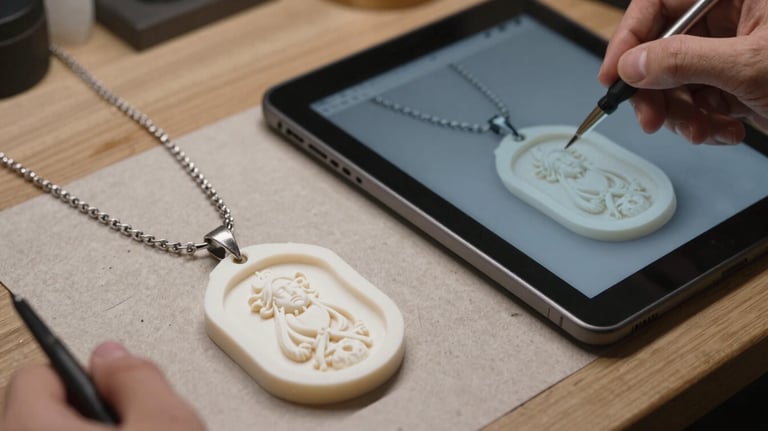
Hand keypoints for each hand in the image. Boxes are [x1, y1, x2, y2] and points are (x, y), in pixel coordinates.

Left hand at [1, 342, 204, 430]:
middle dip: (85, 407)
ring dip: (86, 430)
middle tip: (131, 422)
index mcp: (33, 428)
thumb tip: (112, 355)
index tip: (112, 382)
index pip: (35, 374)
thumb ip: (137, 376)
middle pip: (38, 409)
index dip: (83, 373)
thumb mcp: (166, 423)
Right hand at [598, 0, 767, 143]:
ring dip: (683, 116)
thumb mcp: (748, 64)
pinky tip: (727, 130)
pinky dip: (706, 124)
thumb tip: (632, 65)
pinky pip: (700, 103)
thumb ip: (686, 60)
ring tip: (702, 130)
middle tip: (650, 118)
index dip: (629, 37)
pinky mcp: (736, 82)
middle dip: (656, 93)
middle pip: (662, 49)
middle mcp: (729, 18)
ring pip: (677, 83)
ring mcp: (731, 52)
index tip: (613, 75)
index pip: (659, 3)